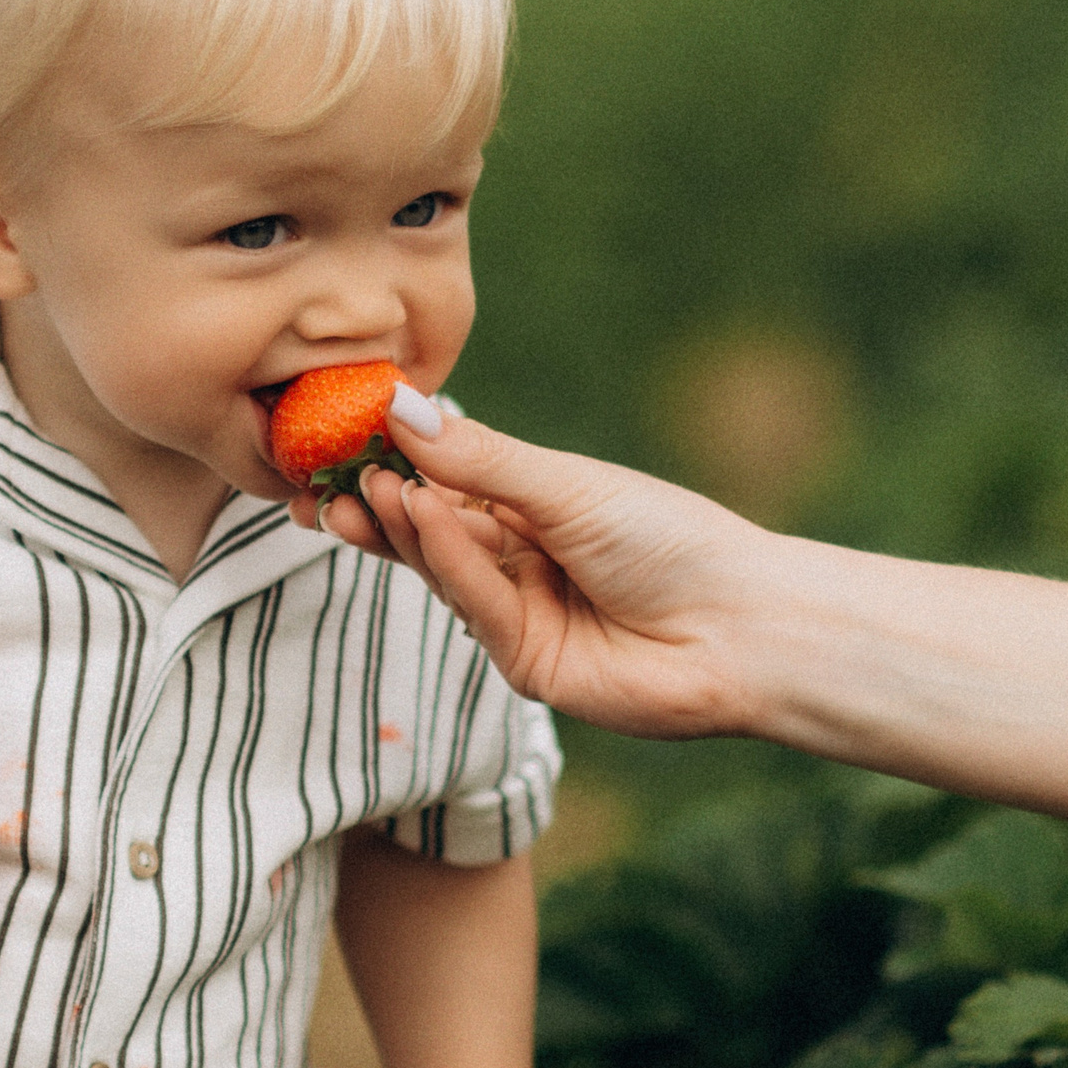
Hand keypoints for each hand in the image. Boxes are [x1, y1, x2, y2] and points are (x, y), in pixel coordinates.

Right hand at [295, 409, 769, 740]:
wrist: (741, 627)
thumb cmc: (671, 540)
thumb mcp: (566, 485)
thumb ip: (480, 458)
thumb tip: (399, 407)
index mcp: (533, 509)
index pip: (446, 480)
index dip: (392, 461)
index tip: (338, 434)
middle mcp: (518, 561)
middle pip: (429, 531)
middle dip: (378, 503)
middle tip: (325, 474)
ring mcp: (516, 613)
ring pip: (440, 568)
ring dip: (404, 528)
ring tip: (371, 488)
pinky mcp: (521, 660)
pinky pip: (472, 603)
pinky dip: (446, 559)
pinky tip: (423, 514)